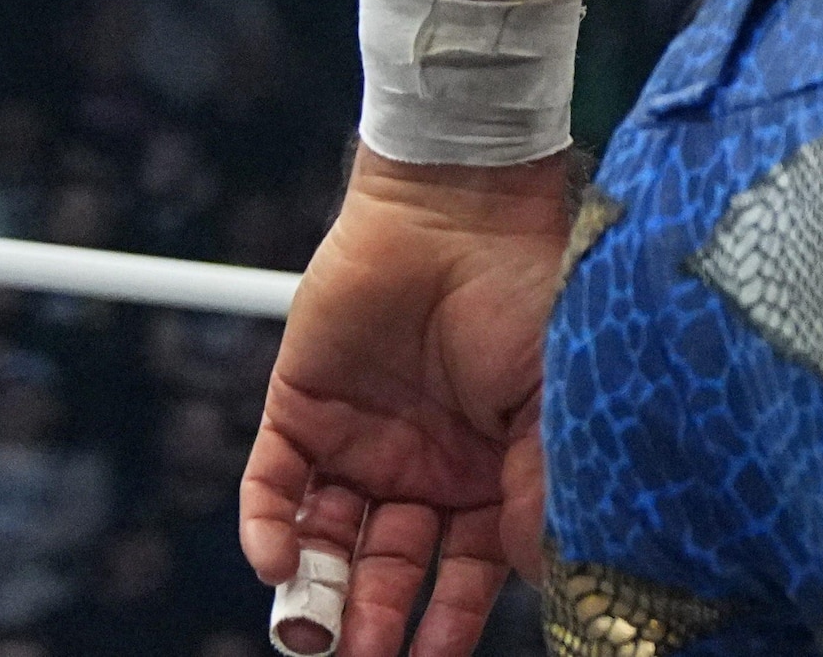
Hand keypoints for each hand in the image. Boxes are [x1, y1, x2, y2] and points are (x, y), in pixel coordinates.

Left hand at [242, 150, 568, 656]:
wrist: (461, 209)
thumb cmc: (530, 290)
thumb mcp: (554, 398)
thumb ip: (537, 486)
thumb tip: (540, 573)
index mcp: (490, 472)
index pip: (465, 569)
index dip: (449, 618)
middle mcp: (424, 469)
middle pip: (392, 567)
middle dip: (379, 620)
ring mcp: (360, 442)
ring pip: (329, 541)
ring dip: (320, 591)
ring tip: (315, 632)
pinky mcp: (300, 411)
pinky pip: (274, 488)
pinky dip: (269, 530)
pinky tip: (280, 564)